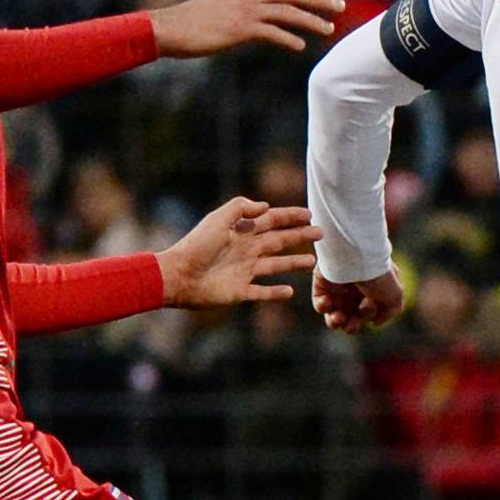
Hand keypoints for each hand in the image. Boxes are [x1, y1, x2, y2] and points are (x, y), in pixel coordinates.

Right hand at [151, 0, 342, 56]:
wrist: (175, 27)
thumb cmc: (198, 12)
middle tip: (339, 6)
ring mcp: (247, 10)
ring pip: (288, 11)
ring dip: (311, 20)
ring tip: (328, 29)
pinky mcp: (241, 30)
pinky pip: (272, 33)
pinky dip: (288, 39)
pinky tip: (300, 47)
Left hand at [158, 197, 317, 306]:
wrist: (179, 276)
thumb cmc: (197, 246)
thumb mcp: (218, 219)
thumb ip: (241, 208)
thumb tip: (265, 207)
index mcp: (241, 231)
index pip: (271, 221)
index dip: (290, 217)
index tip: (309, 214)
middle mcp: (246, 250)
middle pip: (279, 241)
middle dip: (299, 237)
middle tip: (321, 234)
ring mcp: (244, 272)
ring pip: (276, 266)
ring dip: (293, 263)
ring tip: (312, 262)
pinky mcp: (240, 292)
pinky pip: (263, 292)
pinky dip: (276, 293)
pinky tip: (290, 292)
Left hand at [313, 268, 403, 332]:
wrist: (355, 254)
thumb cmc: (377, 274)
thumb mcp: (395, 294)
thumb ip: (390, 311)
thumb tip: (375, 322)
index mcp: (373, 291)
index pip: (369, 313)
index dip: (369, 314)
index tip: (368, 304)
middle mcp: (355, 290)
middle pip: (351, 319)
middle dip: (351, 325)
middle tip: (351, 323)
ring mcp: (338, 288)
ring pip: (334, 315)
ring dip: (336, 322)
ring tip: (338, 317)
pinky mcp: (322, 284)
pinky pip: (320, 304)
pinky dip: (323, 307)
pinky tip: (328, 301)